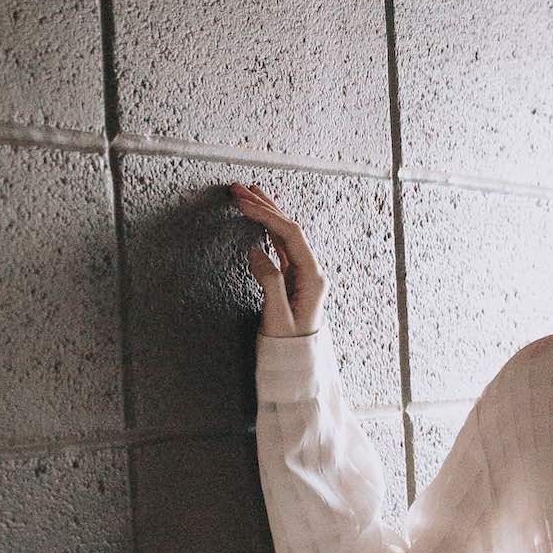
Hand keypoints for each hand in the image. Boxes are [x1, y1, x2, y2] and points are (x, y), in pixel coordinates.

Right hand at [231, 181, 326, 337]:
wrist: (297, 363)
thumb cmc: (288, 345)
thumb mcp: (277, 316)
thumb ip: (270, 281)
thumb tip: (257, 251)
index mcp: (313, 277)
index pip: (291, 235)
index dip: (267, 216)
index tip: (244, 204)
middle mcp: (311, 271)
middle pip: (289, 229)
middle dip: (265, 207)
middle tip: (239, 190)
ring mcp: (304, 273)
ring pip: (285, 235)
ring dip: (266, 214)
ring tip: (248, 195)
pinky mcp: (294, 278)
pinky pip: (281, 246)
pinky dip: (268, 230)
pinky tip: (259, 219)